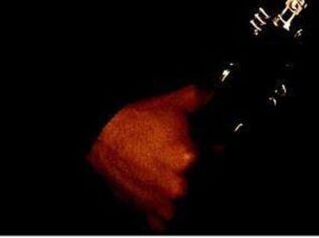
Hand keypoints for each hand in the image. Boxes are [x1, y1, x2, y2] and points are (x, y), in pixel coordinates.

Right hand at [86, 84, 212, 232]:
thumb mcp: (172, 102)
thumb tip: (211, 97)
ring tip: (170, 174)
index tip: (209, 146)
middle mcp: (177, 184)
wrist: (104, 135)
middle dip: (196, 171)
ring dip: (181, 191)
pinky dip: (163, 211)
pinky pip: (163, 221)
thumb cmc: (135, 121)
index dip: (213, 150)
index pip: (215, 158)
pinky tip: (161, 194)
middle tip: (182, 158)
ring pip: (185, 203)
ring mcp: (161, 201)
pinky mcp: (146, 210)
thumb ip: (199, 99)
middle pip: (201, 182)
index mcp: (188, 157)